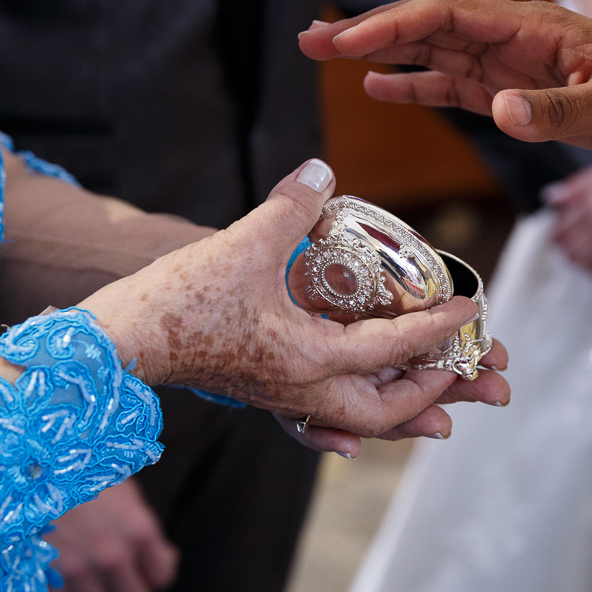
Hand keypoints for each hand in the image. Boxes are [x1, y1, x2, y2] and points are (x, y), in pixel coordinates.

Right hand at [47, 479, 178, 591]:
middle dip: (130, 591)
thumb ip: (145, 532)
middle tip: (118, 577)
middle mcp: (113, 556)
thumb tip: (167, 558)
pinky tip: (66, 578)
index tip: (144, 566)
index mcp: (139, 530)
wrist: (35, 466)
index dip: (154, 573)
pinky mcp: (47, 577)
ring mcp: (79, 570)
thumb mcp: (126, 494)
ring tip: (92, 580)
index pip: (163, 577)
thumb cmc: (84, 473)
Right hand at [79, 159, 510, 455]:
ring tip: (443, 399)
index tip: (470, 308)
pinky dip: (358, 412)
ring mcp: (283, 394)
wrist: (121, 338)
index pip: (393, 348)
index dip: (438, 327)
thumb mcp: (243, 243)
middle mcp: (303, 388)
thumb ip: (291, 206)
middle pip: (387, 411)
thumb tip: (322, 171)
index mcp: (308, 358)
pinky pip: (325, 413)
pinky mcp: (265, 388)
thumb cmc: (180, 298)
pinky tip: (364, 405)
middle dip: (435, 391)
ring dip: (404, 409)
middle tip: (469, 370)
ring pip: (359, 420)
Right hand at [298, 0, 591, 160]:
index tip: (347, 40)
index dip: (394, 26)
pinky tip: (384, 86)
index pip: (450, 16)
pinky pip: (458, 85)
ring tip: (328, 55)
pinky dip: (420, 85)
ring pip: (435, 52)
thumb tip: (500, 111)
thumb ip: (559, 113)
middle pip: (428, 27)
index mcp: (536, 28)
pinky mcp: (519, 92)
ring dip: (382, 54)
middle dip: (368, 31)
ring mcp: (512, 64)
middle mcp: (515, 39)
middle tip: (310, 39)